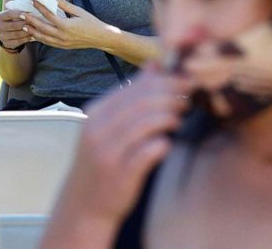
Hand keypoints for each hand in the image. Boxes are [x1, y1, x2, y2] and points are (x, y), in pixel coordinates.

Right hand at [0, 8, 32, 51]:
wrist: (10, 33)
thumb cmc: (16, 19)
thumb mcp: (16, 13)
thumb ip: (21, 10)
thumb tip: (34, 5)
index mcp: (0, 16)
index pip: (10, 14)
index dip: (20, 13)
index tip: (30, 12)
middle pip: (14, 25)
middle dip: (26, 23)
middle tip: (36, 22)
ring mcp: (2, 36)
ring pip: (17, 34)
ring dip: (27, 32)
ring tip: (37, 29)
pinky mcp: (7, 44)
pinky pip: (18, 42)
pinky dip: (26, 39)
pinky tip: (34, 36)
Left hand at [25, 0, 113, 50]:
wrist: (100, 38)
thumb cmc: (91, 23)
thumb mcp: (79, 11)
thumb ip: (65, 5)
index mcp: (66, 25)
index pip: (49, 15)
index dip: (40, 8)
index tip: (33, 1)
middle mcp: (62, 36)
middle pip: (42, 28)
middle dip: (30, 21)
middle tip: (21, 15)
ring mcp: (62, 42)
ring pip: (43, 38)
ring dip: (33, 32)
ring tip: (24, 26)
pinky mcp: (63, 46)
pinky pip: (48, 43)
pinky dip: (40, 39)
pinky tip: (34, 35)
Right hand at [51, 66, 193, 228]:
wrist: (83, 207)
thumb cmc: (102, 161)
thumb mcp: (108, 126)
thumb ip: (131, 96)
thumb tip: (155, 64)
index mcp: (96, 113)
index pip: (134, 87)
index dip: (163, 81)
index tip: (183, 82)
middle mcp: (98, 130)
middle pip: (142, 102)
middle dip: (170, 96)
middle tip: (187, 98)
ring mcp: (109, 153)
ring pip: (146, 124)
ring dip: (169, 118)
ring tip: (179, 119)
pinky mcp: (121, 175)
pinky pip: (148, 152)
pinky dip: (162, 144)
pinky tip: (168, 143)